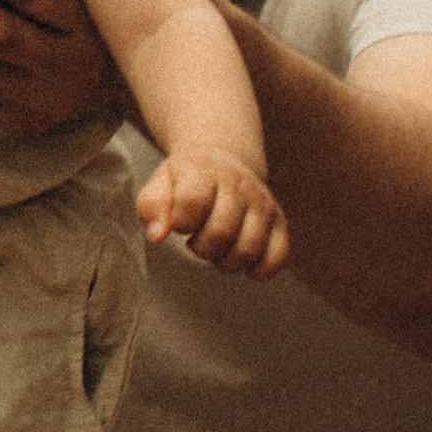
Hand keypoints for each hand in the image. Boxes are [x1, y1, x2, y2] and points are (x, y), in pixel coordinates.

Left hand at [137, 148, 288, 278]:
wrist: (222, 162)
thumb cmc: (186, 180)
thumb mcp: (161, 183)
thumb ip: (152, 207)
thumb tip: (158, 236)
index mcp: (205, 171)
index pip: (192, 202)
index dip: (181, 221)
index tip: (180, 224)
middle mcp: (239, 184)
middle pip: (221, 231)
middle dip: (201, 248)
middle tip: (196, 242)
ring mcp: (262, 203)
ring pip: (249, 248)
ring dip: (226, 261)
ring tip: (217, 250)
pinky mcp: (279, 222)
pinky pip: (277, 257)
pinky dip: (258, 269)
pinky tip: (241, 262)